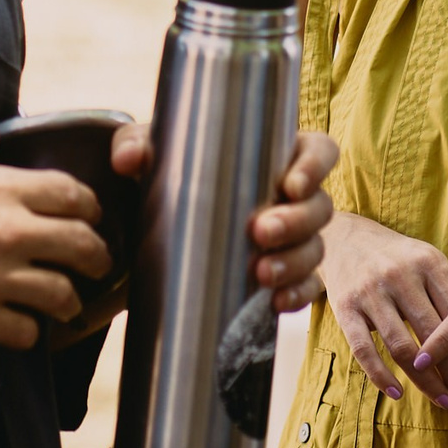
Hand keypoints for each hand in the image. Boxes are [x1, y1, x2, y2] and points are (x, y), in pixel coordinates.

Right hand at [0, 121, 112, 348]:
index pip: (72, 194)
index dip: (89, 207)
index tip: (90, 217)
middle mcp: (6, 230)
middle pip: (82, 245)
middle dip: (98, 257)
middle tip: (99, 266)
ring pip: (61, 294)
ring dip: (69, 301)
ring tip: (66, 305)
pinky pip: (25, 333)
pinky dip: (29, 333)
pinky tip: (21, 328)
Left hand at [113, 125, 337, 312]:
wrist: (154, 226)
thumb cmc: (168, 174)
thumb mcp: (151, 153)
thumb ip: (136, 146)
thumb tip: (128, 160)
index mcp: (276, 155)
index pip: (319, 151)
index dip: (315, 166)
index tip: (290, 184)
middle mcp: (292, 197)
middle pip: (319, 206)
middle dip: (295, 222)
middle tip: (259, 231)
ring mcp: (293, 238)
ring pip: (315, 248)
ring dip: (294, 261)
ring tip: (261, 273)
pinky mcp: (284, 274)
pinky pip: (306, 287)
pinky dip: (297, 294)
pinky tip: (274, 302)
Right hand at [317, 212, 447, 408]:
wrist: (345, 239)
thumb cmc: (399, 258)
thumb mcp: (430, 264)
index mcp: (429, 262)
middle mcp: (400, 275)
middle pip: (433, 335)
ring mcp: (370, 292)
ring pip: (403, 348)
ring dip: (426, 381)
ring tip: (443, 401)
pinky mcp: (345, 308)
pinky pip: (363, 349)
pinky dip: (380, 375)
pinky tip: (397, 394)